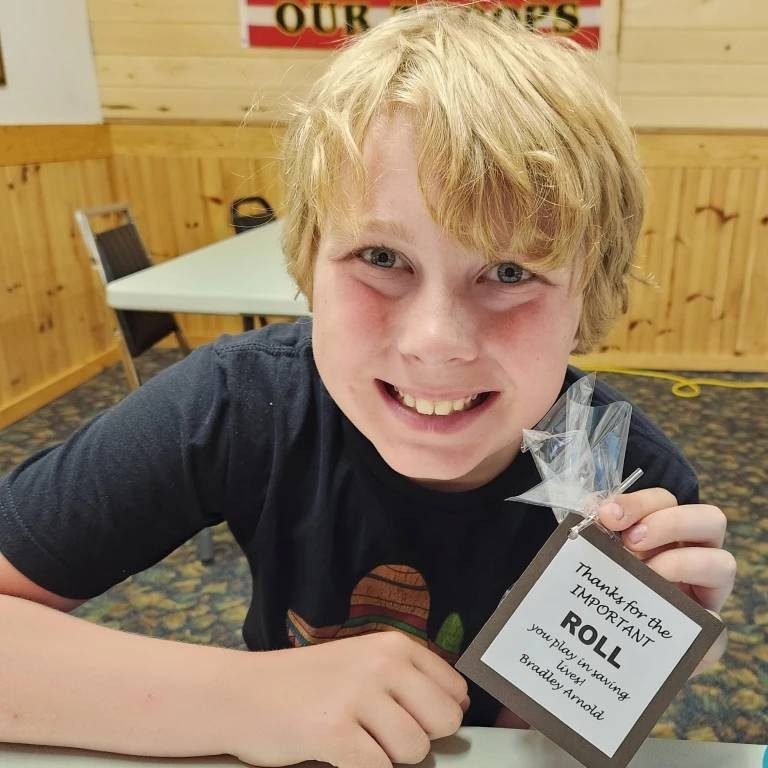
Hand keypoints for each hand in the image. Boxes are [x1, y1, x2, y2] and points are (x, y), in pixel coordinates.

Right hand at [230, 631, 468, 767]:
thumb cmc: (307, 684)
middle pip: (444, 721)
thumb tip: (459, 707)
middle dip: (419, 739)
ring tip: (356, 740)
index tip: (411, 718)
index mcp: (393, 645)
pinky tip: (340, 754)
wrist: (243, 693)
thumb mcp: (362, 663)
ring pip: (414, 750)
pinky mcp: (334, 731)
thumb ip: (408, 679)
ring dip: (388, 757)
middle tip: (381, 734)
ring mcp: (358, 695)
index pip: (455, 689)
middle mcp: (381, 663)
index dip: (438, 715)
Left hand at [597, 488, 735, 672]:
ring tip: (647, 574)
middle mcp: (696, 551)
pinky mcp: (709, 629)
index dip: (639, 502)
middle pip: (710, 519)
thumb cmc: (607, 586)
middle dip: (669, 523)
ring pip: (724, 563)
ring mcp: (709, 589)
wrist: (611, 641)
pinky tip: (660, 614)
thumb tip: (589, 511)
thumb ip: (596, 532)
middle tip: (631, 541)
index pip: (665, 501)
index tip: (606, 516)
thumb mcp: (599, 556)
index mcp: (667, 528)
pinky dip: (691, 617)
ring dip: (681, 563)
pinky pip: (716, 624)